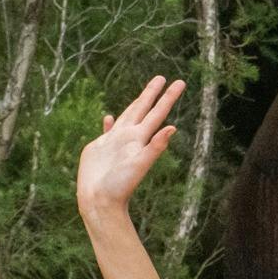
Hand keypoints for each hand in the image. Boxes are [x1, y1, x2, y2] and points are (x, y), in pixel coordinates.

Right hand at [78, 77, 181, 216]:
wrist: (99, 201)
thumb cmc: (120, 186)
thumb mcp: (140, 164)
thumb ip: (155, 146)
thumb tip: (172, 128)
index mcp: (140, 139)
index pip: (157, 113)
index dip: (167, 97)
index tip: (179, 82)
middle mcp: (129, 138)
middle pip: (142, 109)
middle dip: (151, 93)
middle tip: (161, 77)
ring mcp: (114, 142)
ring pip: (126, 117)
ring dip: (135, 105)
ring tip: (143, 94)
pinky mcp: (99, 148)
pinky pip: (107, 131)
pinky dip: (109, 123)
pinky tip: (109, 117)